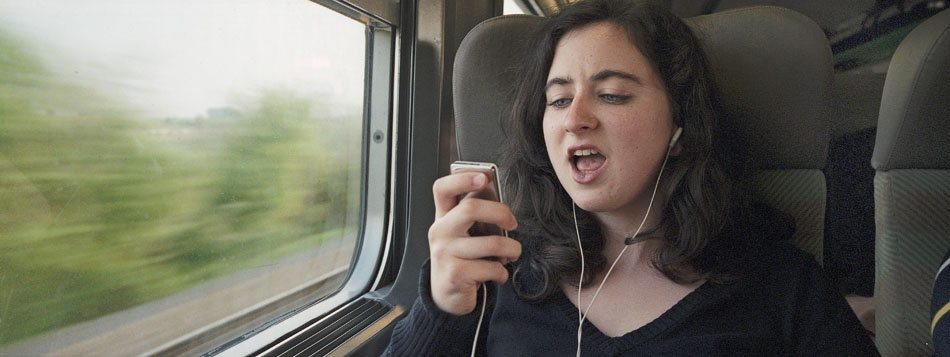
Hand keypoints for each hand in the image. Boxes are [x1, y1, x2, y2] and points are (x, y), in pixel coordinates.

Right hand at [428, 171, 520, 314]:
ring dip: (511, 249)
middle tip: (512, 223)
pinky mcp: (455, 274)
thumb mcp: (464, 233)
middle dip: (501, 213)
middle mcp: (440, 231)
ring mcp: (445, 253)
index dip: (463, 178)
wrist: (447, 295)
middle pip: (471, 208)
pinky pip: (492, 268)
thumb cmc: (461, 258)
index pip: (443, 188)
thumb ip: (476, 212)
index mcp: (443, 216)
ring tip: (512, 254)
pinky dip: (502, 272)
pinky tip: (498, 274)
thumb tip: (491, 188)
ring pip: (491, 243)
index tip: (484, 176)